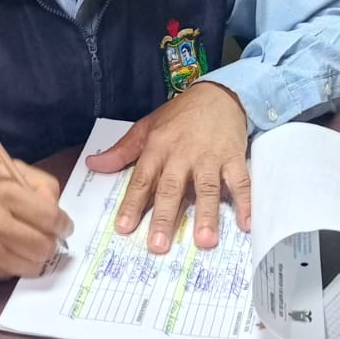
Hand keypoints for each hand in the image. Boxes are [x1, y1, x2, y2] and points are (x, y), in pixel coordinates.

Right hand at [0, 163, 72, 281]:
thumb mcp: (6, 171)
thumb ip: (39, 184)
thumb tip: (57, 210)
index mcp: (3, 194)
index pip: (51, 218)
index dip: (63, 224)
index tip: (63, 225)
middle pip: (45, 246)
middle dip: (50, 241)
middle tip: (44, 235)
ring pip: (33, 266)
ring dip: (35, 256)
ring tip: (25, 243)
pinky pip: (13, 274)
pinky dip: (15, 264)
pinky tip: (5, 250)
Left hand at [86, 82, 250, 251]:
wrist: (218, 94)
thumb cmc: (179, 115)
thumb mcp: (146, 127)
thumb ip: (121, 151)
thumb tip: (93, 165)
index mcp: (158, 147)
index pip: (142, 179)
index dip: (133, 204)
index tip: (124, 228)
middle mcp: (182, 154)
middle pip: (172, 188)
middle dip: (165, 217)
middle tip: (158, 245)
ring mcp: (210, 157)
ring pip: (207, 188)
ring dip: (207, 214)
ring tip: (205, 241)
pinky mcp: (234, 157)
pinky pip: (240, 182)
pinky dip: (245, 202)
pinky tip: (246, 225)